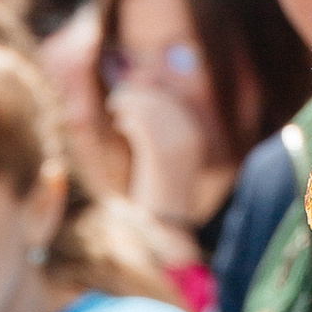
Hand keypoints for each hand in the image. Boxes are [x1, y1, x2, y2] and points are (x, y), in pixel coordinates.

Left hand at [107, 73, 208, 216]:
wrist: (164, 226)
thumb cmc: (159, 188)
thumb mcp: (162, 154)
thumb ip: (155, 123)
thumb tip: (141, 88)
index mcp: (194, 134)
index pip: (171, 98)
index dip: (150, 88)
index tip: (133, 85)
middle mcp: (190, 136)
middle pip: (159, 100)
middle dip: (136, 94)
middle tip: (117, 99)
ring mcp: (177, 145)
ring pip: (148, 109)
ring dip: (129, 104)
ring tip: (116, 110)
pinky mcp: (160, 155)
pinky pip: (141, 125)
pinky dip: (128, 119)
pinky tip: (120, 124)